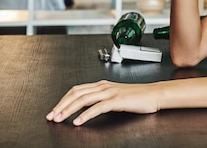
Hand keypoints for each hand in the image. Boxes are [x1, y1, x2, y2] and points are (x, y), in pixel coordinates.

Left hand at [46, 80, 160, 125]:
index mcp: (102, 85)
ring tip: (60, 119)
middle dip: (61, 105)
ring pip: (84, 99)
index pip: (76, 90)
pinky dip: (86, 115)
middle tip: (51, 116)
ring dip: (69, 110)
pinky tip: (79, 122)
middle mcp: (104, 86)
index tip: (54, 110)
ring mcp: (110, 92)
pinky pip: (98, 107)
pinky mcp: (117, 100)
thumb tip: (84, 109)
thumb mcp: (115, 97)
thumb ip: (100, 100)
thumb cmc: (137, 97)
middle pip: (76, 93)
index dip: (63, 100)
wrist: (154, 95)